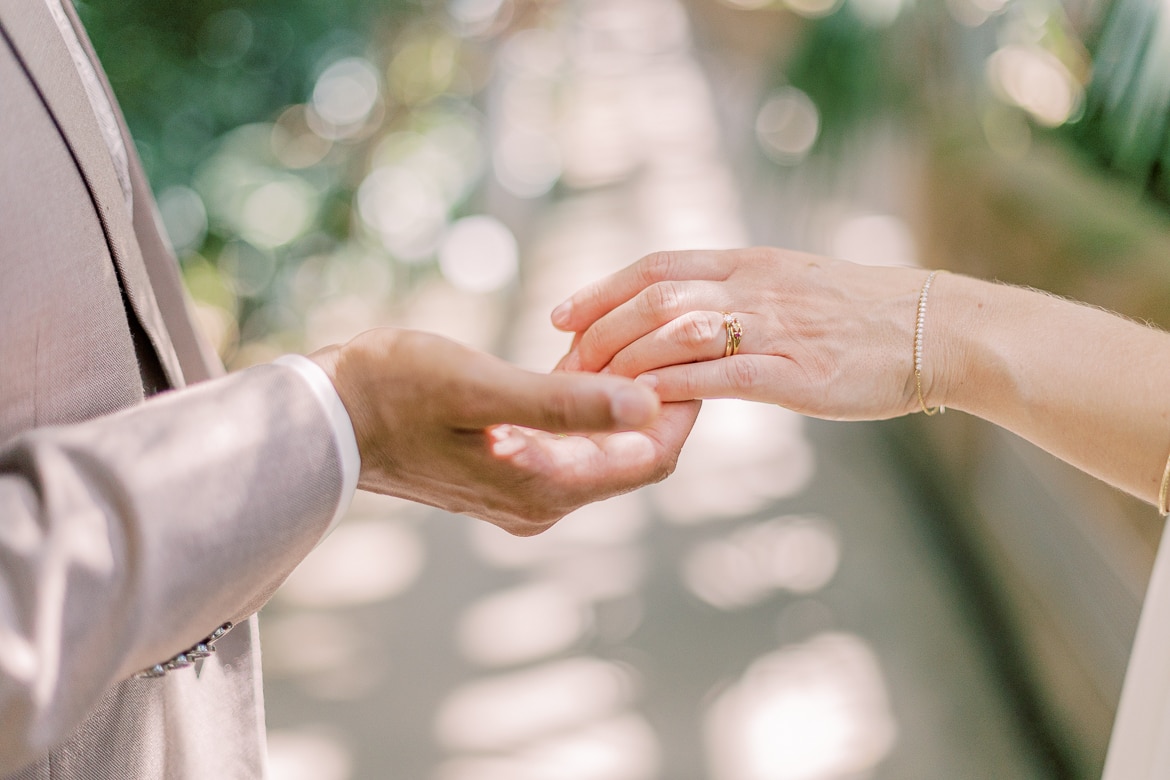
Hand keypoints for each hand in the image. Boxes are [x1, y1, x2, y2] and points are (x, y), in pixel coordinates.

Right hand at [310, 328, 699, 534]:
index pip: (650, 459)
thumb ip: (566, 403)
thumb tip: (649, 408)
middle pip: (632, 456)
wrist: (324, 417)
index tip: (690, 355)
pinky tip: (579, 362)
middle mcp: (542, 503)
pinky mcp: (506, 472)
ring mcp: (523, 491)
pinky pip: (569, 443)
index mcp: (545, 490)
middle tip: (660, 340)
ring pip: (602, 448)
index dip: (681, 408)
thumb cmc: (393, 392)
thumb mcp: (482, 387)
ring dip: (619, 400)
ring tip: (623, 343)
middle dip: (654, 401)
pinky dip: (584, 406)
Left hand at [551, 248, 937, 420]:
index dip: (601, 289)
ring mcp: (773, 328)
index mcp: (750, 263)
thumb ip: (742, 296)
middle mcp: (753, 286)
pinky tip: (640, 408)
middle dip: (597, 332)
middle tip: (561, 364)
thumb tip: (693, 316)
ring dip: (622, 362)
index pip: (657, 264)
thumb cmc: (866, 316)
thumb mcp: (794, 288)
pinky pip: (716, 377)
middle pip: (652, 298)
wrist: (937, 330)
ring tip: (587, 389)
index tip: (561, 313)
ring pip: (674, 332)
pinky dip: (670, 391)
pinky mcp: (793, 373)